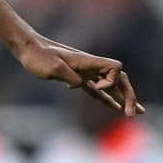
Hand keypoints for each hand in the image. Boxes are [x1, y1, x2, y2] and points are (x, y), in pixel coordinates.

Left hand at [16, 35, 143, 115]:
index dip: (112, 80)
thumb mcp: (52, 68)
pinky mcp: (76, 78)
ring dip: (123, 99)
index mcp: (87, 61)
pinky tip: (114, 107)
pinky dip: (107, 98)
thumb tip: (81, 85)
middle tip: (134, 114)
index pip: (115, 67)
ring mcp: (85, 72)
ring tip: (134, 113)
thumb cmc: (38, 56)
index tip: (96, 86)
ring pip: (110, 86)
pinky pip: (97, 90)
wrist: (28, 48)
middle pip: (118, 79)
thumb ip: (70, 76)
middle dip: (128, 95)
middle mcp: (90, 66)